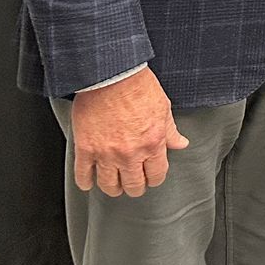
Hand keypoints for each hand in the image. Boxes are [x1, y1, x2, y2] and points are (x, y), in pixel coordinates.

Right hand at [71, 68, 187, 196]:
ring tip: (114, 187)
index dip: (155, 179)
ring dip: (113, 188)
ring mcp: (106, 153)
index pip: (156, 174)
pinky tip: (88, 183)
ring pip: (109, 185)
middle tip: (134, 186)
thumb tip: (181, 143)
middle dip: (135, 187)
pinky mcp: (86, 149)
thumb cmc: (137, 87)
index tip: (152, 178)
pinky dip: (85, 182)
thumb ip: (171, 131)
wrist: (111, 76)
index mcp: (152, 143)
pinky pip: (83, 174)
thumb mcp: (163, 108)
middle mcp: (130, 153)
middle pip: (133, 184)